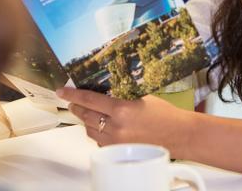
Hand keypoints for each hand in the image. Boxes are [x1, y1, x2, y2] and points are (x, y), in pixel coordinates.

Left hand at [57, 87, 195, 158]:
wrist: (179, 135)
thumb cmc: (165, 114)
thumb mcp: (141, 97)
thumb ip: (120, 96)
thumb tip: (101, 92)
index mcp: (122, 109)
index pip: (89, 100)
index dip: (73, 95)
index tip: (62, 91)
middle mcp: (117, 127)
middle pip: (86, 116)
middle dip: (77, 107)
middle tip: (72, 101)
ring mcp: (116, 141)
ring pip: (90, 129)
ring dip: (86, 120)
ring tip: (87, 112)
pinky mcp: (118, 150)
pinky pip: (99, 140)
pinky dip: (97, 132)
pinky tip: (102, 125)